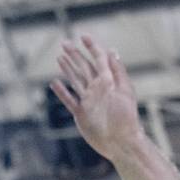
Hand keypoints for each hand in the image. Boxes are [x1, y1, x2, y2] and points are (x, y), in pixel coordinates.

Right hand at [50, 35, 144, 159]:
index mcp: (109, 82)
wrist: (121, 142)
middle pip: (84, 68)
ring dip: (67, 68)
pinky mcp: (81, 114)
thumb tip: (112, 51)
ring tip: (59, 57)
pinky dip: (61, 91)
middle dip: (75, 55)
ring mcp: (88, 101)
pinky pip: (69, 100)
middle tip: (64, 43)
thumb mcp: (123, 90)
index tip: (83, 36)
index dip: (92, 47)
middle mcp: (97, 89)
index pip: (98, 60)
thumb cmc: (126, 118)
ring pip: (75, 80)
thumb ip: (116, 71)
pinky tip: (54, 82)